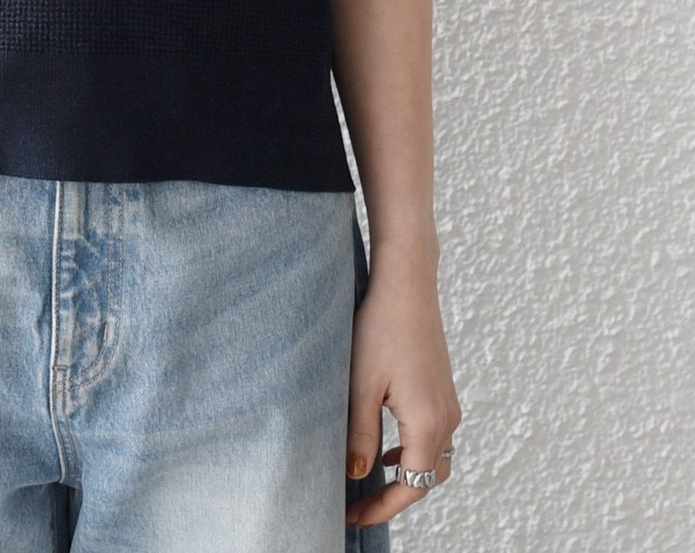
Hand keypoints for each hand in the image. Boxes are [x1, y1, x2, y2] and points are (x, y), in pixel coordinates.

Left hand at [344, 261, 461, 528]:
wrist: (406, 283)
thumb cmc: (380, 328)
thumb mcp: (361, 385)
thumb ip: (360, 435)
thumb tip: (357, 475)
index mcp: (428, 424)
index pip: (411, 488)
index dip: (381, 508)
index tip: (352, 519)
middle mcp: (446, 419)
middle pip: (427, 480)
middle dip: (395, 499)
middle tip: (358, 508)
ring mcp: (448, 403)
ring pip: (434, 460)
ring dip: (406, 477)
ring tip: (370, 484)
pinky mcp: (442, 389)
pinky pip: (434, 437)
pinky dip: (413, 453)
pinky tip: (387, 448)